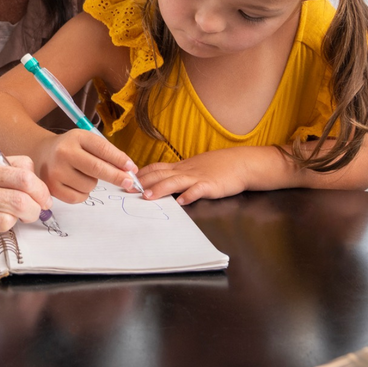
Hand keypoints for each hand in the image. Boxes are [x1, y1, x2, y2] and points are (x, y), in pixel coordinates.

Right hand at [0, 155, 52, 246]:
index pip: (22, 178)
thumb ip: (1, 165)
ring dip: (9, 224)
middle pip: (18, 202)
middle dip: (33, 212)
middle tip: (32, 214)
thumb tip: (31, 172)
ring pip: (3, 224)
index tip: (44, 200)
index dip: (41, 191)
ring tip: (2, 220)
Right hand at [34, 130, 141, 202]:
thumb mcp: (86, 142)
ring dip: (93, 183)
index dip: (120, 160)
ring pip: (90, 185)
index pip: (102, 149)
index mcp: (76, 137)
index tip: (132, 168)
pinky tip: (75, 183)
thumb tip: (129, 170)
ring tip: (82, 174)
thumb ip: (106, 153)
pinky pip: (79, 197)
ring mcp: (56, 171)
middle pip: (98, 169)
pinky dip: (83, 193)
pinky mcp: (52, 187)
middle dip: (117, 176)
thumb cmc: (71, 148)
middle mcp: (63, 152)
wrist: (43, 153)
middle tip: (128, 182)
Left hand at [138, 147, 262, 204]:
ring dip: (160, 189)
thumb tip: (161, 180)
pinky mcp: (211, 185)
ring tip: (147, 197)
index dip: (141, 174)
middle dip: (143, 183)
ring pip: (175, 182)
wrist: (240, 163)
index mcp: (180, 167)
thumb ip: (178, 173)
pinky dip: (189, 195)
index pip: (156, 168)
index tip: (127, 180)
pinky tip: (181, 202)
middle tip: (128, 190)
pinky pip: (199, 190)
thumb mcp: (194, 167)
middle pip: (160, 174)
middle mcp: (185, 171)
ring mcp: (198, 177)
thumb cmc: (217, 167)